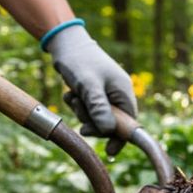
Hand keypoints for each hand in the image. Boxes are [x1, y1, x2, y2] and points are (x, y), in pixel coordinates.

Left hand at [47, 24, 136, 155]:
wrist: (64, 41)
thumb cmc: (78, 60)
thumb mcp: (88, 85)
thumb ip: (99, 108)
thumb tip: (108, 131)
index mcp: (124, 92)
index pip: (129, 123)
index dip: (120, 138)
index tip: (110, 151)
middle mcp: (119, 94)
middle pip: (112, 123)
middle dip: (94, 122)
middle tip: (80, 113)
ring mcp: (107, 94)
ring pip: (97, 117)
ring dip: (83, 112)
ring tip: (73, 97)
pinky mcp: (95, 93)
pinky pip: (89, 109)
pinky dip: (79, 106)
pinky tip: (71, 94)